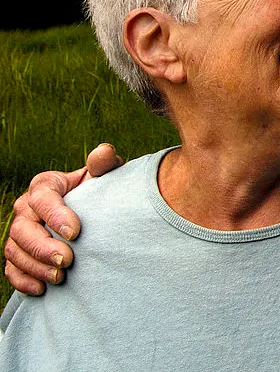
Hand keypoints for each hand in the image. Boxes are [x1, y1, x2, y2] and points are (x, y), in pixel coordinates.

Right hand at [3, 143, 121, 294]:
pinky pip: (10, 269)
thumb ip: (103, 164)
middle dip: (43, 247)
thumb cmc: (96, 191)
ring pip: (14, 250)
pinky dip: (22, 280)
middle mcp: (26, 208)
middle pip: (22, 228)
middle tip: (67, 260)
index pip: (42, 197)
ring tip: (60, 277)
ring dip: (34, 266)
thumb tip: (105, 153)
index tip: (75, 232)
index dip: (55, 215)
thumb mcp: (102, 176)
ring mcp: (19, 233)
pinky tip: (41, 289)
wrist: (91, 214)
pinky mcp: (18, 254)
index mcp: (45, 186)